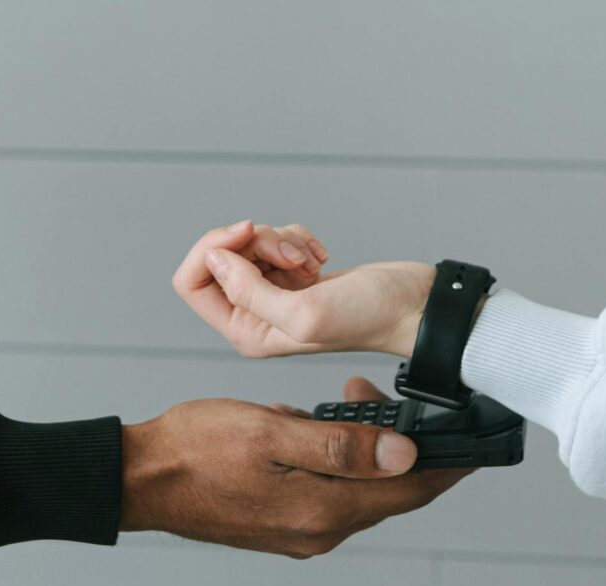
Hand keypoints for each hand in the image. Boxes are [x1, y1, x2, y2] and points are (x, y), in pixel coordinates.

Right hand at [120, 376, 471, 557]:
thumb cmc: (196, 449)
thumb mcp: (272, 432)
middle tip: (390, 400)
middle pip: (389, 492)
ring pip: (358, 489)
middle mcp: (319, 530)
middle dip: (404, 448)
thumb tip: (403, 454)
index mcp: (324, 510)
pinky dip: (336, 460)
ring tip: (350, 401)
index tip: (474, 444)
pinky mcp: (282, 523)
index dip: (447, 466)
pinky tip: (314, 427)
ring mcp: (299, 531)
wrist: (140, 478)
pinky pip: (329, 492)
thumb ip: (340, 445)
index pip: (410, 490)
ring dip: (365, 449)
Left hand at [172, 220, 434, 357]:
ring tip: (311, 260)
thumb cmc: (369, 319)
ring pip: (250, 244)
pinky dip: (297, 239)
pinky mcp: (295, 275)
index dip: (214, 248)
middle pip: (221, 256)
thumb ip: (250, 291)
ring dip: (281, 240)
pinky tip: (320, 258)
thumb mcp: (303, 313)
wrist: (413, 307)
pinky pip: (275, 239)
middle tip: (292, 255)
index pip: (193, 283)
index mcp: (246, 333)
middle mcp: (254, 316)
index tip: (248, 233)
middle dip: (256, 242)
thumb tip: (213, 258)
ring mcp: (275, 294)